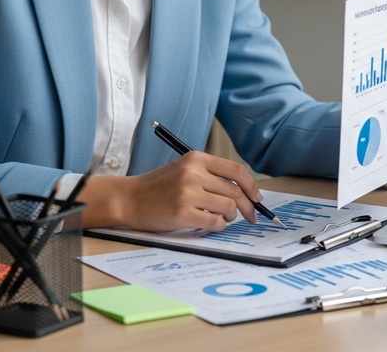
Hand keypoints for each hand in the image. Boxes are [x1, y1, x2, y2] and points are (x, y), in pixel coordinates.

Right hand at [79, 151, 261, 231]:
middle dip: (248, 208)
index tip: (257, 198)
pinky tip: (211, 224)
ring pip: (228, 208)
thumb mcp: (184, 169)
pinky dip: (218, 226)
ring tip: (222, 218)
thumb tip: (243, 191)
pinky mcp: (182, 213)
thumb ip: (210, 174)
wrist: (129, 198)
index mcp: (196, 158)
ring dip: (231, 217)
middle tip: (251, 217)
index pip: (236, 171)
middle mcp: (194, 173)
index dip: (252, 186)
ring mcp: (188, 193)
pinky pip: (215, 223)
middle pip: (235, 192)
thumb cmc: (158, 186)